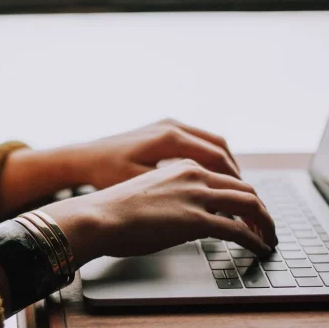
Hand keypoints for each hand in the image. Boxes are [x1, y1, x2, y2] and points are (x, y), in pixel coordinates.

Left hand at [0, 119, 239, 216]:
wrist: (83, 157)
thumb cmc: (107, 174)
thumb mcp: (141, 185)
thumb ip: (175, 191)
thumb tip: (207, 203)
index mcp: (170, 138)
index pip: (216, 157)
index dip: (234, 180)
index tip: (244, 199)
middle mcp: (172, 126)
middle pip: (219, 147)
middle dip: (234, 172)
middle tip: (245, 195)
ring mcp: (168, 124)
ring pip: (210, 142)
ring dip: (224, 164)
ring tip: (233, 188)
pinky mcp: (162, 129)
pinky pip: (197, 140)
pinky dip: (210, 157)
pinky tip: (211, 176)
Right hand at [40, 159, 276, 267]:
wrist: (99, 215)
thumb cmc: (114, 208)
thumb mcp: (150, 192)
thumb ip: (175, 197)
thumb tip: (187, 217)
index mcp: (183, 166)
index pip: (226, 177)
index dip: (243, 195)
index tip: (249, 210)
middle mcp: (195, 174)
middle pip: (245, 188)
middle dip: (261, 209)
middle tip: (267, 225)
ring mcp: (197, 196)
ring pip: (249, 204)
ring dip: (265, 223)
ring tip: (269, 238)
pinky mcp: (197, 219)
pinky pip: (238, 229)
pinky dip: (255, 239)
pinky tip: (259, 248)